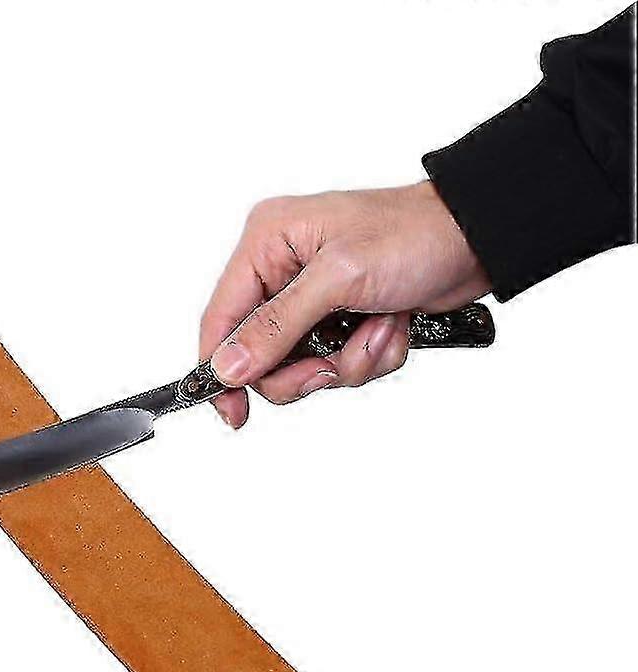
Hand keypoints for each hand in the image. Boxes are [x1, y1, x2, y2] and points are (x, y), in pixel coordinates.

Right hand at [199, 181, 489, 427]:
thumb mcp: (339, 277)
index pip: (221, 318)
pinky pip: (338, 365)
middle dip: (305, 368)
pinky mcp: (340, 321)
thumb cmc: (414, 234)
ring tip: (378, 328)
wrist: (477, 241)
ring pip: (302, 368)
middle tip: (332, 364)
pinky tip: (390, 326)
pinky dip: (369, 357)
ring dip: (347, 360)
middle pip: (260, 356)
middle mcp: (283, 273)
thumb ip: (278, 325)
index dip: (220, 369)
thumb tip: (228, 365)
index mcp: (267, 244)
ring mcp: (312, 301)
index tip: (232, 412)